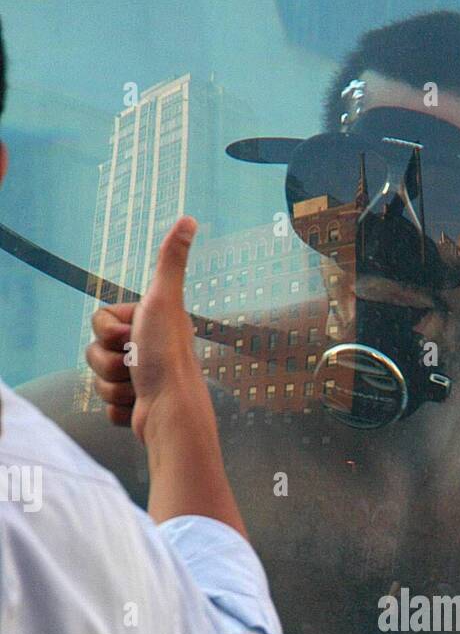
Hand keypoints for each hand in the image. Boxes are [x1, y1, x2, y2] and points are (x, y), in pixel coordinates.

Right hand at [85, 216, 214, 447]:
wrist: (171, 413)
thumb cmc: (169, 357)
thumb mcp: (166, 300)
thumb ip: (171, 260)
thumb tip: (190, 219)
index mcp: (151, 323)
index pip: (98, 323)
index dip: (108, 332)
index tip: (133, 337)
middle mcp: (147, 350)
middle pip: (94, 352)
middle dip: (109, 363)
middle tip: (137, 364)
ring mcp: (140, 381)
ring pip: (99, 380)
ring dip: (115, 387)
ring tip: (141, 388)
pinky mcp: (135, 408)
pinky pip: (107, 407)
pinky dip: (120, 409)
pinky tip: (141, 407)